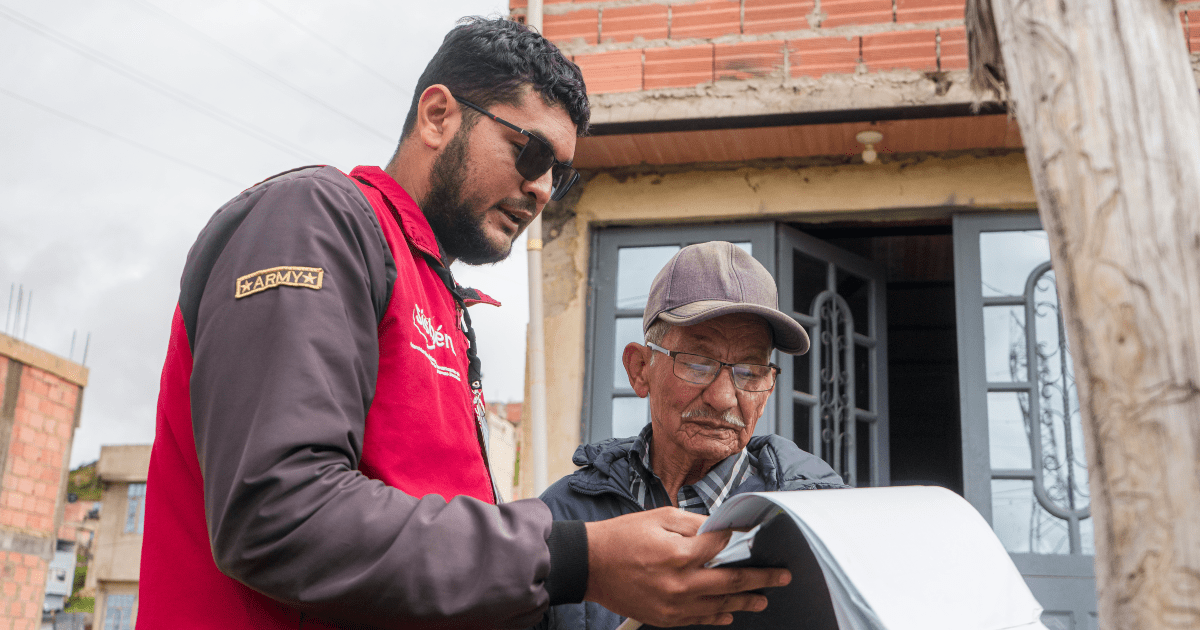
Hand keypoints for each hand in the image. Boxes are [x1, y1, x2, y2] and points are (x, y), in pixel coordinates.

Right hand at [584, 507, 790, 626]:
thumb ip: (694, 524)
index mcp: (679, 553)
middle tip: (781, 576)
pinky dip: (718, 615)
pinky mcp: (665, 618)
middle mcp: (680, 583)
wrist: (589, 565)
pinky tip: (730, 612)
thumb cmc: (621, 537)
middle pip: (731, 582)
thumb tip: (721, 529)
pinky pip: (699, 619)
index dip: (742, 538)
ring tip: (763, 599)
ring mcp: (674, 605)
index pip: (723, 546)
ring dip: (745, 601)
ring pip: (719, 605)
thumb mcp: (659, 517)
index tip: (757, 535)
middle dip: (760, 578)